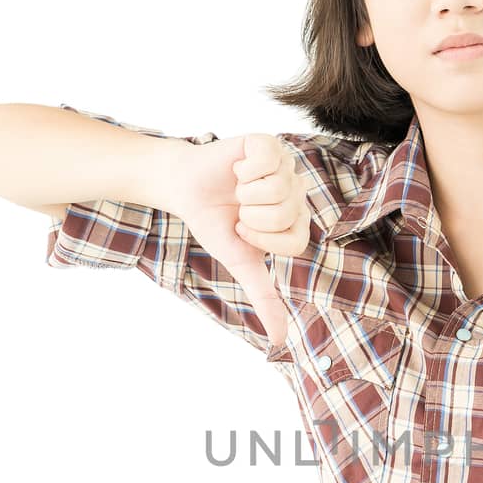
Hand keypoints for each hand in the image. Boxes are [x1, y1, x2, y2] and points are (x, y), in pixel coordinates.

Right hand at [171, 133, 312, 341]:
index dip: (263, 239)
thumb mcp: (242, 264)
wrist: (185, 188)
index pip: (296, 241)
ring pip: (278, 188)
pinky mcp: (268, 142)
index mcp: (297, 220)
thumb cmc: (215, 223)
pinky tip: (238, 168)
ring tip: (238, 189)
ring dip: (245, 193)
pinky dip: (244, 169)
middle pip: (286, 215)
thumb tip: (279, 340)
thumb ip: (265, 297)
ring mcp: (286, 165)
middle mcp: (298, 192)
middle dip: (251, 217)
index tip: (244, 230)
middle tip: (240, 208)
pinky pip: (267, 160)